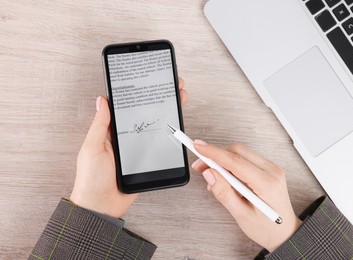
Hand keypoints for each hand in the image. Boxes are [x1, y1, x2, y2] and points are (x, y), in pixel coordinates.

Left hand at [70, 78, 187, 217]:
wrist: (102, 206)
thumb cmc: (92, 178)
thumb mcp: (93, 148)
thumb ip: (100, 125)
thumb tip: (102, 100)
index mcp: (111, 131)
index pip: (127, 107)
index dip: (138, 93)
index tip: (148, 79)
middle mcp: (126, 137)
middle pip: (145, 113)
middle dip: (159, 98)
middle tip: (172, 84)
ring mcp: (137, 148)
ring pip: (155, 126)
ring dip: (168, 111)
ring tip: (179, 97)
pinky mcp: (146, 159)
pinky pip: (159, 144)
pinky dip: (169, 134)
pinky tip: (177, 123)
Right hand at [191, 141, 300, 251]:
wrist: (285, 233)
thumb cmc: (267, 229)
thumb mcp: (242, 216)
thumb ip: (224, 193)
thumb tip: (209, 174)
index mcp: (266, 184)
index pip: (235, 161)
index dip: (214, 153)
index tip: (198, 147)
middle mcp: (271, 171)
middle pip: (238, 151)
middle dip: (215, 155)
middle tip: (199, 165)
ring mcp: (271, 168)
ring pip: (241, 153)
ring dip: (222, 159)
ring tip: (210, 174)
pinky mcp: (267, 169)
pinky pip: (245, 158)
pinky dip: (230, 163)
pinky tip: (223, 176)